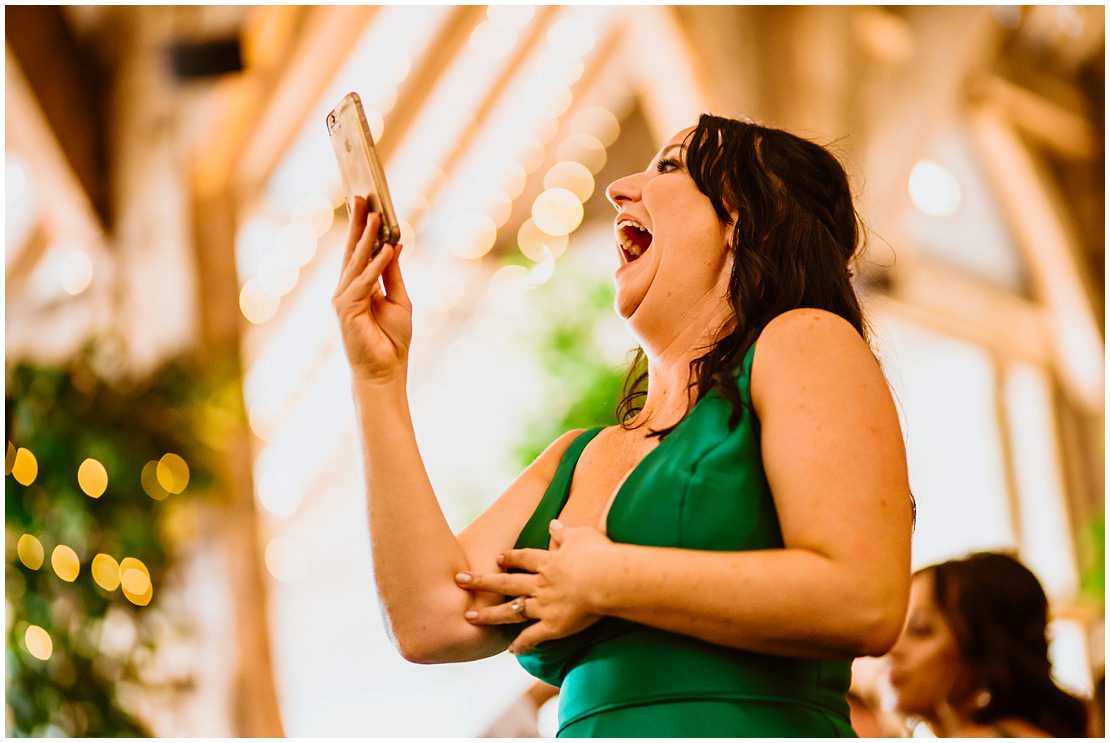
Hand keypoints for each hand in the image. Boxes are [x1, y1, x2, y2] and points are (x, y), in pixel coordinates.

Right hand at [332, 196, 411, 383]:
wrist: (386, 371)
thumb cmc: (392, 340)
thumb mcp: (398, 300)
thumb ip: (392, 274)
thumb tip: (394, 246)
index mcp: (358, 287)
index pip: (358, 252)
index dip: (361, 228)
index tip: (366, 204)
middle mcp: (346, 290)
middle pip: (352, 251)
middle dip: (358, 223)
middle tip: (363, 197)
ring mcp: (343, 299)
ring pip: (356, 262)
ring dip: (366, 238)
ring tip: (376, 215)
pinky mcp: (346, 309)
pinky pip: (364, 281)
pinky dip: (376, 264)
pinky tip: (386, 248)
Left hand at [454, 520, 614, 653]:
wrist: (607, 579)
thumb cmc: (599, 554)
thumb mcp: (582, 536)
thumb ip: (564, 533)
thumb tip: (553, 524)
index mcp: (548, 561)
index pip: (523, 558)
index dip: (509, 558)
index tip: (497, 558)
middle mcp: (540, 583)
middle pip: (506, 582)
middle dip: (482, 581)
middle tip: (460, 580)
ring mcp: (544, 605)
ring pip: (511, 610)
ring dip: (490, 614)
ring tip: (471, 617)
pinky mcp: (554, 625)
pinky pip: (533, 636)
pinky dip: (522, 644)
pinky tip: (511, 650)